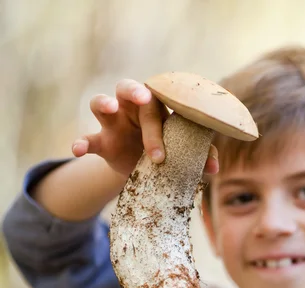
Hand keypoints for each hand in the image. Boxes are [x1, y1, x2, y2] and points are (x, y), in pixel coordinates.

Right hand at [72, 79, 218, 176]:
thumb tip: (215, 168)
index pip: (159, 94)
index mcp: (157, 106)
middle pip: (128, 88)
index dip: (163, 94)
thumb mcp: (184, 151)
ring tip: (109, 108)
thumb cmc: (170, 150)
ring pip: (100, 102)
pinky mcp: (102, 143)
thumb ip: (201, 154)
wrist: (146, 171)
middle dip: (135, 92)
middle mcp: (133, 109)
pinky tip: (78, 149)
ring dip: (103, 103)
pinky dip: (81, 143)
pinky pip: (88, 139)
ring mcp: (114, 124)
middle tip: (144, 99)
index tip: (171, 96)